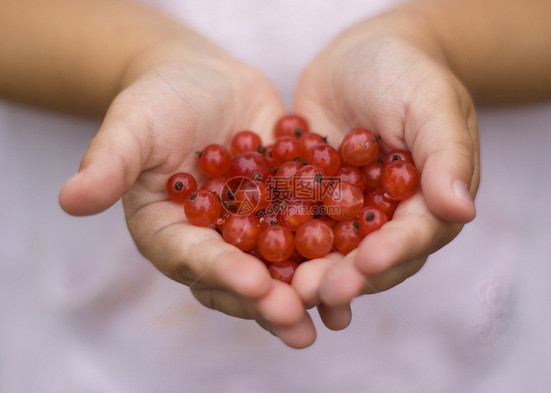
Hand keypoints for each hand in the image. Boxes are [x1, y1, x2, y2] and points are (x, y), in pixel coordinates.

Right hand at [59, 42, 316, 347]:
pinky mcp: (284, 211)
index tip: (253, 284)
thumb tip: (69, 198)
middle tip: (299, 320)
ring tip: (337, 310)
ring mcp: (251, 231)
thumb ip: (108, 162)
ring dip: (307, 290)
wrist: (203, 81)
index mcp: (171, 233)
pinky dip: (334, 249)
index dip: (221, 273)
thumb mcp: (133, 125)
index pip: (193, 260)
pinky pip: (309, 233)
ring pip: (279, 267)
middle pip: (239, 279)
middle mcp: (212, 242)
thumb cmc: (158, 100)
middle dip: (268, 299)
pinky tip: (363, 263)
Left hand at [291, 25, 479, 329]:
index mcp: (427, 202)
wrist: (358, 55)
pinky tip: (256, 262)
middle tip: (316, 291)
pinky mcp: (312, 202)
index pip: (415, 236)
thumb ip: (446, 153)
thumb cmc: (404, 71)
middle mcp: (388, 218)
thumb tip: (462, 210)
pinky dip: (279, 243)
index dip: (392, 253)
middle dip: (345, 277)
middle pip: (370, 258)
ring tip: (286, 292)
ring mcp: (347, 214)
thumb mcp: (430, 102)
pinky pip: (295, 225)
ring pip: (330, 252)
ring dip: (310, 273)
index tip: (367, 263)